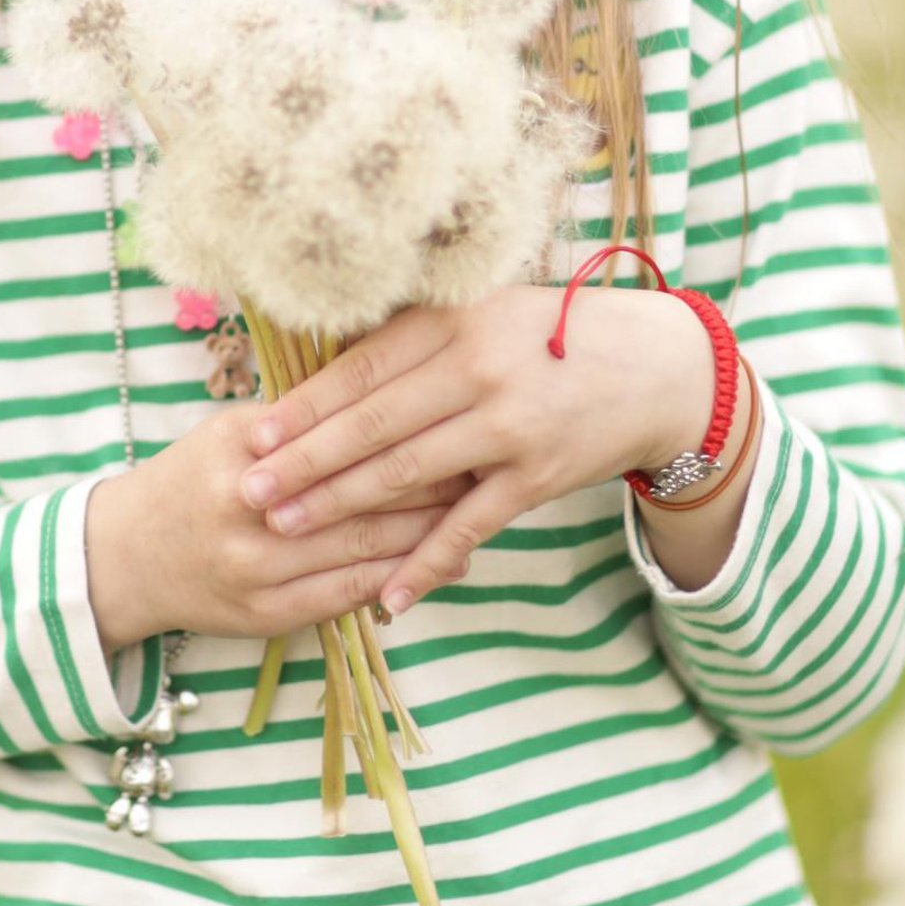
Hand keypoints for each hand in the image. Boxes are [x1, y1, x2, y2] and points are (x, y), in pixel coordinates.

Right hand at [87, 401, 478, 649]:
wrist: (124, 558)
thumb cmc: (190, 479)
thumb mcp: (231, 431)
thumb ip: (300, 417)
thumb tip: (386, 387)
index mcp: (240, 451)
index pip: (338, 437)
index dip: (401, 427)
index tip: (451, 411)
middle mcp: (246, 511)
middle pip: (357, 492)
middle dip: (426, 477)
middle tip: (481, 456)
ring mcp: (256, 570)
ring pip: (361, 547)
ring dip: (426, 530)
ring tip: (476, 507)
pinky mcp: (267, 616)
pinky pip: (348, 596)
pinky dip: (400, 578)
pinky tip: (442, 563)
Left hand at [233, 286, 713, 613]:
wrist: (655, 370)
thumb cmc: (551, 335)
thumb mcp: (483, 312)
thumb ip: (415, 339)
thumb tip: (325, 371)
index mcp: (455, 320)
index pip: (362, 369)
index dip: (304, 406)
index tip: (256, 434)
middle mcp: (479, 368)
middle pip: (372, 423)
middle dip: (304, 461)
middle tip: (249, 490)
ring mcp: (509, 426)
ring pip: (406, 473)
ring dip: (340, 505)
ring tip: (286, 527)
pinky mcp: (535, 477)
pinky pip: (466, 526)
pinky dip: (424, 563)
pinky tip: (385, 593)